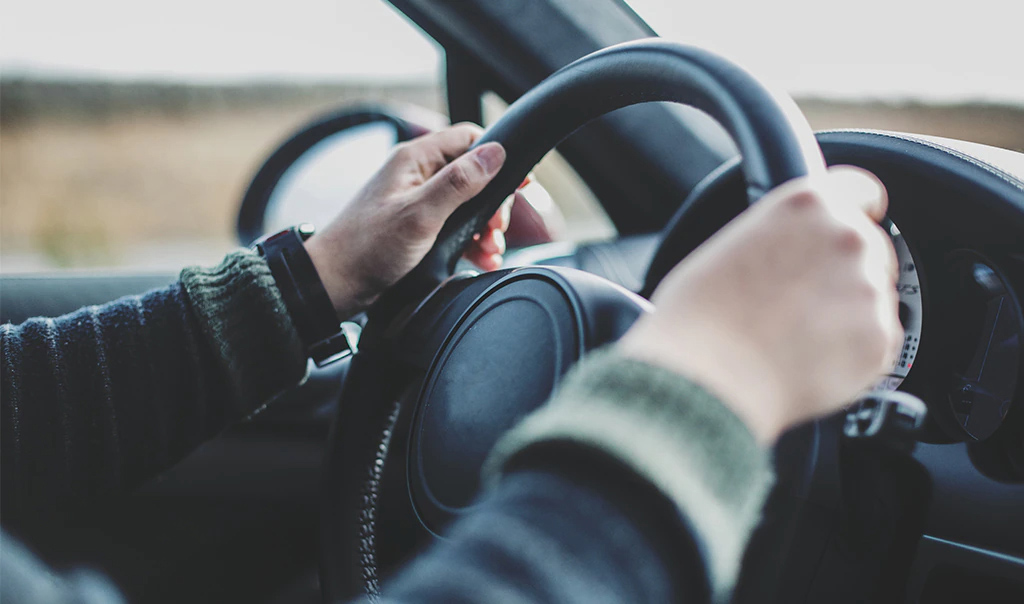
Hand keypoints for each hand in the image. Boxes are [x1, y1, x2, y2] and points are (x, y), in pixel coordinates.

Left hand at [304, 124, 507, 318]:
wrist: (333, 285)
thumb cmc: (367, 247)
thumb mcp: (421, 214)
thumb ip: (459, 183)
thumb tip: (495, 153)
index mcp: (414, 160)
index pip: (468, 138)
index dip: (497, 157)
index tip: (519, 184)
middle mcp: (416, 176)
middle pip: (472, 174)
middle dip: (492, 203)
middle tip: (496, 229)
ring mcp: (415, 202)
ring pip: (466, 204)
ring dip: (484, 227)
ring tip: (490, 250)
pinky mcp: (415, 227)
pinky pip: (454, 226)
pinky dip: (471, 241)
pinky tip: (480, 259)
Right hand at [618, 166, 901, 444]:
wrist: (708, 377)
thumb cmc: (700, 318)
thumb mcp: (728, 248)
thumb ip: (777, 238)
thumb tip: (789, 256)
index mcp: (807, 204)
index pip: (862, 190)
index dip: (856, 212)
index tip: (850, 227)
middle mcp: (846, 237)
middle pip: (871, 248)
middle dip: (843, 274)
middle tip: (801, 304)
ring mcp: (869, 288)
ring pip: (873, 298)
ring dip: (847, 315)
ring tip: (796, 339)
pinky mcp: (880, 338)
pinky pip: (876, 343)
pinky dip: (852, 355)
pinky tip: (808, 360)